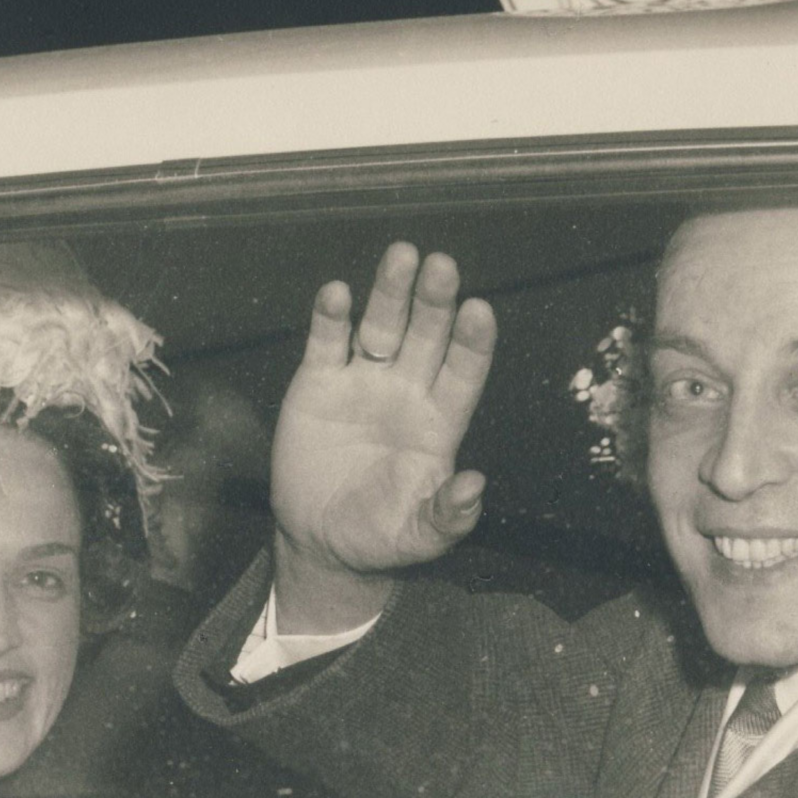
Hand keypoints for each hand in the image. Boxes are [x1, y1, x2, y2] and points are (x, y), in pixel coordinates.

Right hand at [271, 243, 494, 628]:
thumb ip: (448, 515)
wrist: (320, 541)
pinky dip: (330, 317)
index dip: (473, 342)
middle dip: (435, 301)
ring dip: (390, 292)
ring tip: (402, 256)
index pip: (464, 371)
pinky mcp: (318, 382)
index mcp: (439, 421)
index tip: (480, 311)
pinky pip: (327, 342)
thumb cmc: (381, 537)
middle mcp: (407, 390)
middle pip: (426, 334)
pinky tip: (337, 293)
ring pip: (381, 325)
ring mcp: (362, 381)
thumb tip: (476, 485)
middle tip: (441, 266)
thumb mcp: (420, 536)